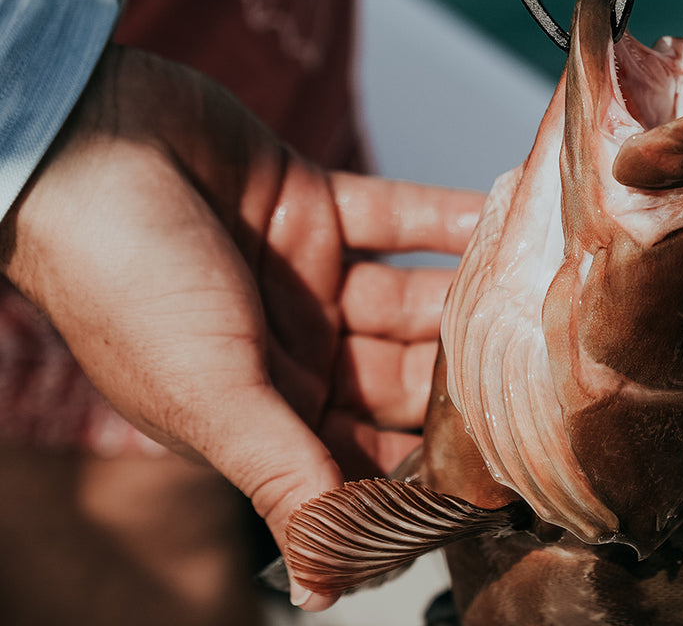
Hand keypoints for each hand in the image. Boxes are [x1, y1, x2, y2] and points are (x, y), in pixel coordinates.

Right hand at [0, 46, 483, 610]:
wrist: (88, 148)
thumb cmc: (125, 284)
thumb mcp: (210, 392)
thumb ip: (282, 477)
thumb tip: (321, 591)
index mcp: (263, 412)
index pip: (365, 456)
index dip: (429, 465)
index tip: (508, 464)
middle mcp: (292, 351)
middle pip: (400, 375)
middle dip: (463, 378)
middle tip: (546, 372)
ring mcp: (308, 277)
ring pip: (408, 296)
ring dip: (465, 294)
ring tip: (538, 293)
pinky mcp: (317, 206)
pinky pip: (398, 216)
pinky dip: (446, 218)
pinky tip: (499, 217)